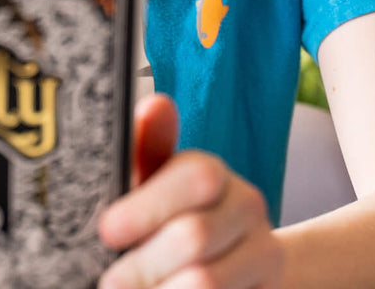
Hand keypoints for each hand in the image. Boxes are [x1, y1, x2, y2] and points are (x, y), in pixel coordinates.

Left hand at [97, 94, 283, 288]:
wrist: (225, 260)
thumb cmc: (166, 214)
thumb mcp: (149, 182)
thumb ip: (145, 146)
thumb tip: (155, 104)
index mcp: (212, 171)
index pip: (194, 178)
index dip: (146, 207)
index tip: (107, 231)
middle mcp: (247, 206)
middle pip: (195, 237)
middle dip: (144, 264)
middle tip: (110, 282)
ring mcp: (266, 253)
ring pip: (208, 282)